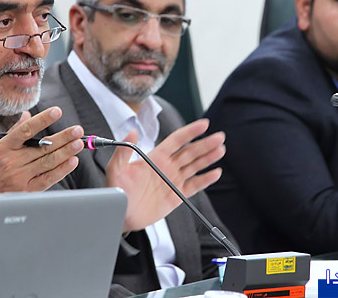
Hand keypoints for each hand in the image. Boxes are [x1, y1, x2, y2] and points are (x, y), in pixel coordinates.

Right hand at [0, 107, 83, 194]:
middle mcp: (13, 161)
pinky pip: (48, 178)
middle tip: (77, 130)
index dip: (42, 120)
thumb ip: (15, 131)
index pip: (26, 130)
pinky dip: (61, 170)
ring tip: (78, 143)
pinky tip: (72, 161)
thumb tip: (28, 115)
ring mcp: (20, 176)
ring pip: (48, 161)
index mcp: (4, 147)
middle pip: (42, 147)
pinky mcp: (26, 190)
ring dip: (66, 151)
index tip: (56, 111)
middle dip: (63, 137)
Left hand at [106, 118, 224, 231]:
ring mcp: (173, 180)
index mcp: (155, 157)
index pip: (177, 140)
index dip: (190, 132)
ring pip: (195, 166)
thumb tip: (132, 132)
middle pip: (190, 152)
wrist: (121, 214)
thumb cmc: (117, 190)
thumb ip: (124, 150)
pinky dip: (206, 179)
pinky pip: (195, 185)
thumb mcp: (117, 169)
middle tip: (219, 137)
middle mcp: (167, 166)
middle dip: (205, 144)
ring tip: (220, 149)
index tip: (204, 124)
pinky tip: (215, 173)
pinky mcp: (177, 195)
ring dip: (208, 158)